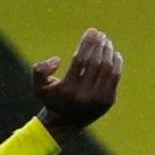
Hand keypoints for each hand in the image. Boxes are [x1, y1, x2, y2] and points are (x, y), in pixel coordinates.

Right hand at [32, 27, 122, 142]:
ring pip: (106, 68)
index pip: (80, 60)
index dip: (87, 43)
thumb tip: (57, 60)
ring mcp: (98, 99)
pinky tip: (114, 53)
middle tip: (100, 34)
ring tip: (106, 42)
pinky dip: (116, 63)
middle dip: (98, 45)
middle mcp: (84, 95)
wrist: (65, 123)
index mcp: (67, 90)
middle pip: (95, 62)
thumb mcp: (38, 86)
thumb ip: (39, 70)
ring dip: (107, 52)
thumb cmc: (51, 99)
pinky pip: (115, 77)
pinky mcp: (108, 101)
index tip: (91, 31)